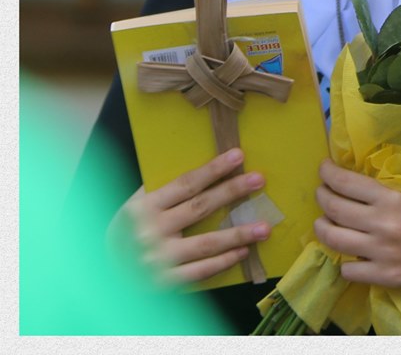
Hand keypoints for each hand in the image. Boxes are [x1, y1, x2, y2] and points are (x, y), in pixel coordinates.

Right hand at [109, 147, 270, 284]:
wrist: (98, 274)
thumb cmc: (123, 232)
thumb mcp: (133, 206)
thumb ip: (161, 191)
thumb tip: (202, 170)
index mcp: (144, 206)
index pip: (186, 183)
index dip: (213, 169)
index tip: (238, 155)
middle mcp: (151, 231)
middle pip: (200, 207)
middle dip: (232, 191)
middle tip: (259, 179)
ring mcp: (158, 259)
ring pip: (206, 243)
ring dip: (238, 234)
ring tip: (265, 226)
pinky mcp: (164, 282)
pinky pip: (200, 271)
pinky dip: (223, 262)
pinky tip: (243, 252)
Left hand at [313, 159, 400, 287]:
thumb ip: (384, 187)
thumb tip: (353, 180)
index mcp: (390, 196)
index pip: (344, 182)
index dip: (327, 173)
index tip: (324, 169)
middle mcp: (380, 223)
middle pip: (333, 208)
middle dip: (322, 197)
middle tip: (322, 193)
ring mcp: (380, 252)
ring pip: (333, 239)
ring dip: (322, 228)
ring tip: (323, 223)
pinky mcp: (384, 276)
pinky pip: (349, 271)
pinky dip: (344, 263)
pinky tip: (348, 256)